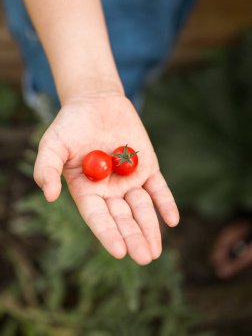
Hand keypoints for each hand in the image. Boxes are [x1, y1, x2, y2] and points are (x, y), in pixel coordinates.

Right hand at [34, 93, 178, 264]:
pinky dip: (165, 202)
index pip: (98, 217)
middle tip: (145, 257)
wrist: (96, 102)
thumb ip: (47, 168)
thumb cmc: (70, 125)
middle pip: (123, 219)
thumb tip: (48, 195)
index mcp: (87, 191)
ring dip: (150, 228)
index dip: (108, 234)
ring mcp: (130, 180)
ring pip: (142, 208)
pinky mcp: (147, 168)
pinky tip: (173, 220)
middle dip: (133, 238)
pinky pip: (158, 188)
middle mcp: (110, 191)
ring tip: (156, 250)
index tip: (119, 251)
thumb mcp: (53, 144)